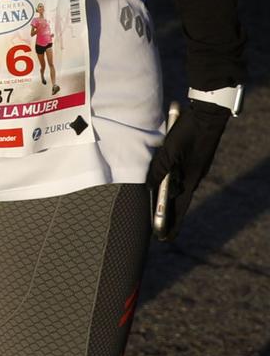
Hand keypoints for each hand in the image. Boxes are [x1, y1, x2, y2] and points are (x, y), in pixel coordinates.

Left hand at [147, 98, 230, 240]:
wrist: (206, 116)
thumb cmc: (187, 135)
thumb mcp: (169, 152)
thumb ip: (159, 170)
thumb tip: (150, 187)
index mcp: (191, 179)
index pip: (180, 207)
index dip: (172, 222)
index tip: (164, 238)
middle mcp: (194, 177)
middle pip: (179, 201)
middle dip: (169, 216)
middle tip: (160, 233)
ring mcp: (194, 169)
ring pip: (179, 189)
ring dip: (169, 201)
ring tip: (158, 213)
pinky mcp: (192, 161)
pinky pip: (180, 178)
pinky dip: (171, 186)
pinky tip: (164, 187)